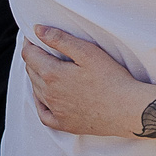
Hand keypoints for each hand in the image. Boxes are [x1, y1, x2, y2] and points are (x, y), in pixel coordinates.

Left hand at [22, 25, 155, 137]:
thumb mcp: (87, 52)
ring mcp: (55, 111)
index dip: (29, 43)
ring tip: (45, 67)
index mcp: (52, 74)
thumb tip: (38, 30)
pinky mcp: (63, 124)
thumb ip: (61, 39)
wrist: (125, 109)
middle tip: (40, 48)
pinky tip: (44, 97)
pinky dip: (39, 102)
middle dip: (33, 58)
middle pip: (31, 72)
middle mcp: (49, 94)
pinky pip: (43, 113)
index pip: (29, 56)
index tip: (33, 36)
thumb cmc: (111, 78)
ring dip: (36, 76)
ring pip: (36, 90)